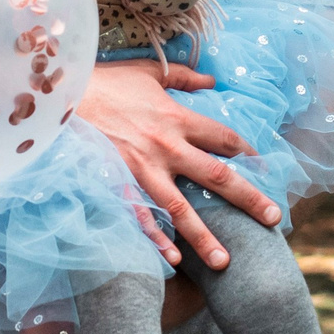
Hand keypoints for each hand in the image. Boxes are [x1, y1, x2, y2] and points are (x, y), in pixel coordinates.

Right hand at [82, 59, 278, 269]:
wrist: (58, 97)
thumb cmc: (103, 82)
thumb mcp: (146, 71)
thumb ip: (181, 76)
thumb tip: (211, 79)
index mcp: (177, 117)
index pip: (224, 138)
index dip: (248, 152)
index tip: (264, 167)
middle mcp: (166, 147)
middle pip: (217, 176)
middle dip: (248, 200)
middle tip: (275, 220)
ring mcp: (141, 170)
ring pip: (181, 208)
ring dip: (204, 237)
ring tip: (225, 262)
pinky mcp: (116, 184)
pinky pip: (140, 217)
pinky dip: (155, 240)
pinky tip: (172, 261)